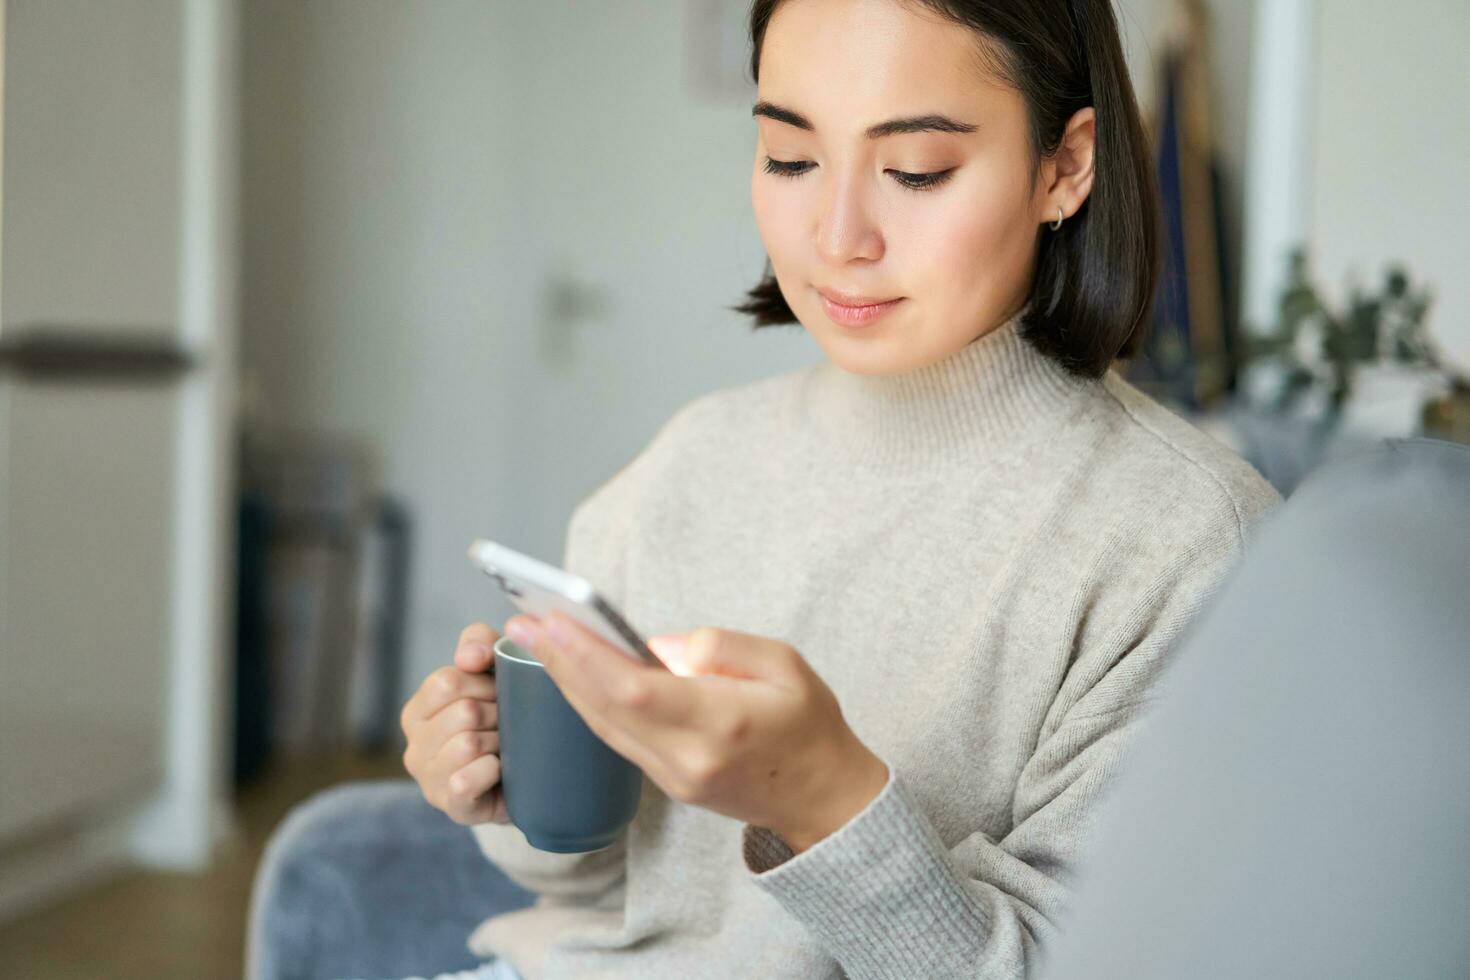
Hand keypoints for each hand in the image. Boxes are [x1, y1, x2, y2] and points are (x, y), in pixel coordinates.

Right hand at [400, 623, 510, 826]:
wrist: (527, 778)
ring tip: (506, 747)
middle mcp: (414, 747)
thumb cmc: (503, 721)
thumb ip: (478, 644)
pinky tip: (500, 771)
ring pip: (468, 743)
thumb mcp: (492, 672)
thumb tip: (471, 656)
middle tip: (508, 724)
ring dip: (500, 742)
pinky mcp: (451, 806)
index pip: (447, 680)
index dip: (485, 683)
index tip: (501, 694)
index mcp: (417, 711)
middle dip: (498, 713)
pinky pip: (468, 779)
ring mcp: (429, 780)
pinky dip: (493, 771)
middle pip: (463, 711)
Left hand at [504, 614, 888, 853]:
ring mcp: (673, 777)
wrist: (822, 797)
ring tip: (533, 640)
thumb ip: (720, 646)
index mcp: (719, 724)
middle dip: (557, 661)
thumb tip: (655, 645)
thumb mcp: (785, 664)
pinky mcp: (667, 782)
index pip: (633, 689)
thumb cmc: (809, 723)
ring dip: (563, 681)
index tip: (553, 619)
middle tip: (520, 621)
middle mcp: (687, 758)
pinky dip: (587, 701)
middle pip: (604, 708)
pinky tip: (569, 671)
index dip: (586, 654)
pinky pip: (615, 738)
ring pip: (602, 726)